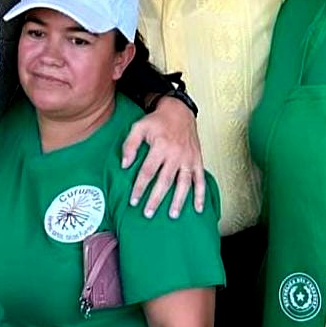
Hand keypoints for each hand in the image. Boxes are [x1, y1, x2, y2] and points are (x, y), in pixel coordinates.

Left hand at [122, 99, 204, 219]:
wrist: (179, 111)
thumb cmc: (157, 121)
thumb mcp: (138, 127)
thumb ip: (130, 145)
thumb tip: (124, 165)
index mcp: (160, 146)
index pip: (148, 172)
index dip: (139, 187)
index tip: (133, 201)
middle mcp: (176, 154)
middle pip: (165, 181)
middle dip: (156, 199)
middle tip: (148, 213)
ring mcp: (189, 158)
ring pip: (184, 183)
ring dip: (178, 200)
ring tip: (172, 215)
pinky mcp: (197, 160)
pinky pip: (201, 180)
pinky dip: (201, 195)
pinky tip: (198, 208)